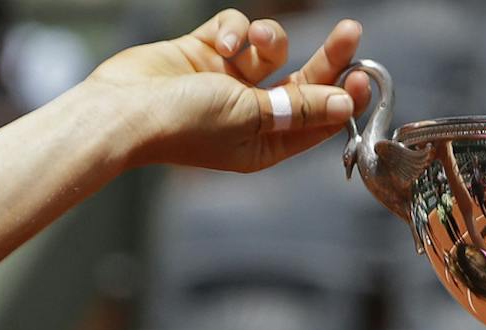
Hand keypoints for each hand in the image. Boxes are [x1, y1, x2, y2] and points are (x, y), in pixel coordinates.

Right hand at [85, 11, 370, 173]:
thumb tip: (343, 103)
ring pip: (271, 49)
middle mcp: (250, 114)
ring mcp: (227, 82)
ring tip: (253, 41)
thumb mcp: (251, 118)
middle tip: (351, 34)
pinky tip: (222, 41)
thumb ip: (298, 108)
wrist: (122, 110)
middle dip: (327, 59)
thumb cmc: (184, 126)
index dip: (342, 98)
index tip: (363, 76)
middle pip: (303, 82)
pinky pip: (235, 29)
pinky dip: (234, 28)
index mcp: (265, 145)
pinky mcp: (205, 52)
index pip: (316, 120)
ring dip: (269, 38)